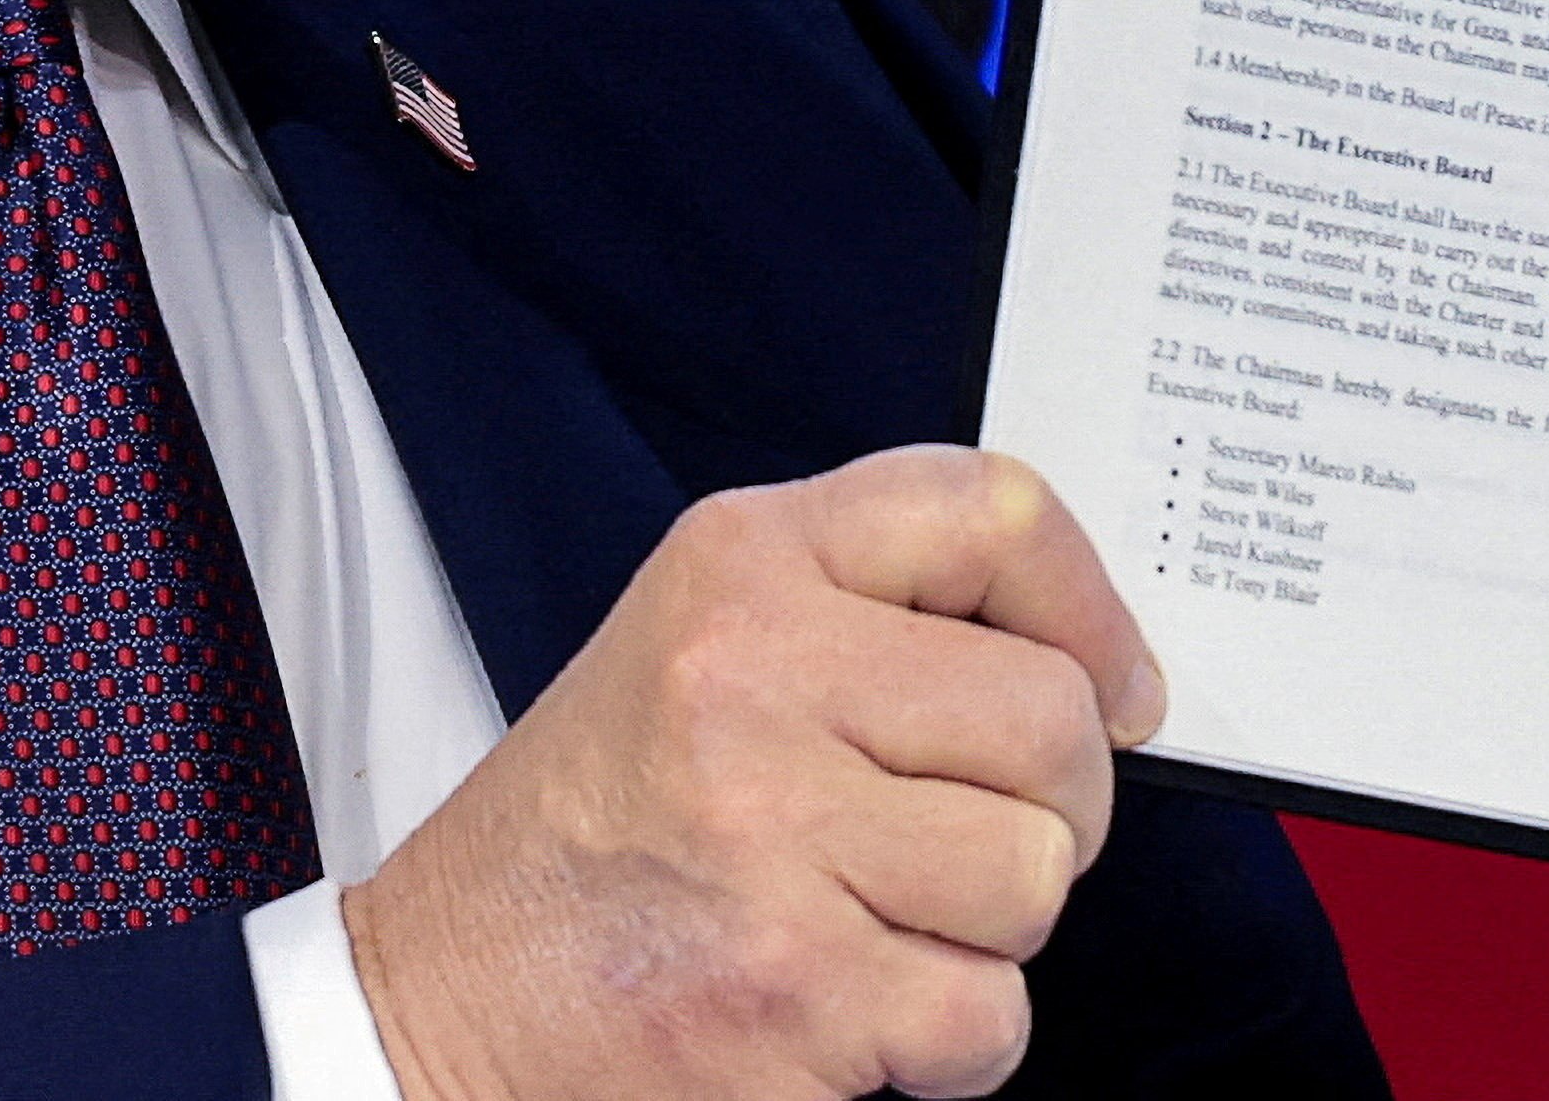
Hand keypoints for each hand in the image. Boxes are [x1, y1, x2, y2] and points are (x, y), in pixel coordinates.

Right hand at [343, 447, 1167, 1100]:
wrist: (428, 1002)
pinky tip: (860, 1009)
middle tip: (976, 837)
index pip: (995, 511)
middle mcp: (756, 676)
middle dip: (1056, 802)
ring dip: (991, 927)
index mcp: (745, 563)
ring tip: (881, 918)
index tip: (1120, 685)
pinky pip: (988, 1013)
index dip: (1093, 606)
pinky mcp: (788, 985)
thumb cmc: (599, 828)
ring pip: (1036, 872)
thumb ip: (883, 611)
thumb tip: (1101, 667)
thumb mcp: (708, 641)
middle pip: (1052, 717)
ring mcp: (771, 833)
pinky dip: (950, 1038)